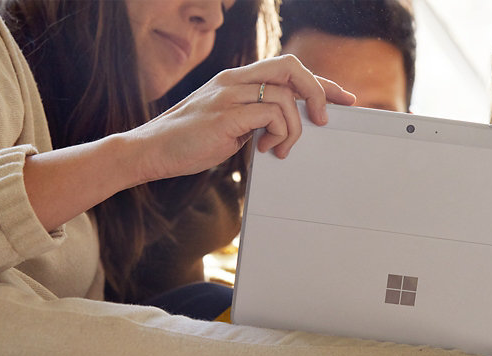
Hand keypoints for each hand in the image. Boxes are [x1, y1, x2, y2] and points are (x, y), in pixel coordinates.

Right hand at [129, 54, 355, 183]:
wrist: (149, 151)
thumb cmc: (187, 142)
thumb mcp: (228, 124)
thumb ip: (253, 119)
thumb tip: (284, 127)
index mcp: (235, 80)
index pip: (287, 69)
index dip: (319, 83)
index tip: (341, 98)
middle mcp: (233, 80)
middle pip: (291, 68)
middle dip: (318, 92)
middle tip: (325, 120)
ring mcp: (229, 95)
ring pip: (285, 97)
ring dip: (293, 128)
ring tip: (278, 147)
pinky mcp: (226, 114)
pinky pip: (271, 114)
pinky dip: (278, 133)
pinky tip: (265, 149)